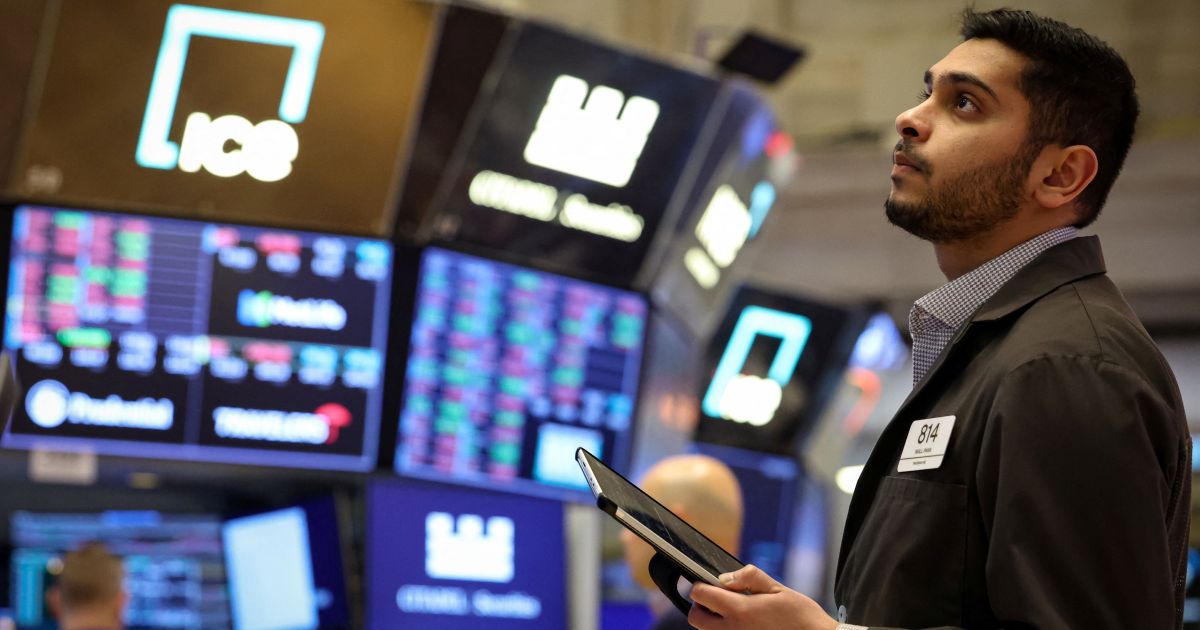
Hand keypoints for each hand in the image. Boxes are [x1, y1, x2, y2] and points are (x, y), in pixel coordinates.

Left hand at [688, 564, 838, 629]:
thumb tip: (724, 578)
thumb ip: (749, 578)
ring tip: (739, 614)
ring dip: (715, 621)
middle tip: (720, 599)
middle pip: (696, 618)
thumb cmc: (801, 616)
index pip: (699, 595)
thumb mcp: (778, 589)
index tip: (710, 583)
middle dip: (702, 605)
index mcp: (740, 611)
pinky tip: (748, 626)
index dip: (701, 585)